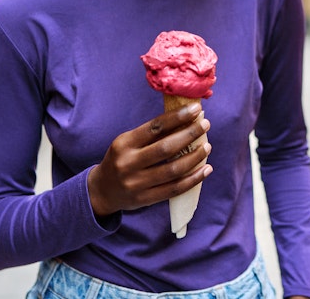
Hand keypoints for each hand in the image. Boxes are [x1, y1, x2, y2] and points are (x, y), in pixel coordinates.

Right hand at [87, 103, 211, 216]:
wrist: (102, 191)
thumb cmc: (121, 159)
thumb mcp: (128, 142)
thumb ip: (151, 134)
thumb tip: (185, 118)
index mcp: (124, 143)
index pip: (155, 127)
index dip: (177, 117)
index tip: (196, 109)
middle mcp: (128, 163)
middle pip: (166, 148)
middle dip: (189, 134)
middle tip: (205, 124)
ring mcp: (136, 183)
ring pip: (173, 170)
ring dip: (195, 157)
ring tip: (207, 147)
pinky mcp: (145, 199)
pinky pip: (174, 189)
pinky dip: (193, 179)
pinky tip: (206, 169)